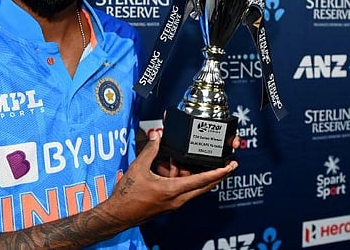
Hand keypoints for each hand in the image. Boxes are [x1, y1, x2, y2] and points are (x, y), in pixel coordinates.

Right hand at [101, 132, 236, 227]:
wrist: (118, 214)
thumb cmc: (127, 195)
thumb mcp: (138, 168)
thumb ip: (150, 150)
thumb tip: (156, 136)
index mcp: (173, 191)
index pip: (202, 181)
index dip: (218, 173)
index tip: (231, 167)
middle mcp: (177, 200)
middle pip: (204, 186)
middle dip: (216, 175)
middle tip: (228, 165)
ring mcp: (173, 203)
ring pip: (191, 187)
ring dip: (189, 173)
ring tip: (175, 158)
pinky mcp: (168, 204)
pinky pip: (181, 189)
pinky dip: (179, 177)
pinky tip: (167, 167)